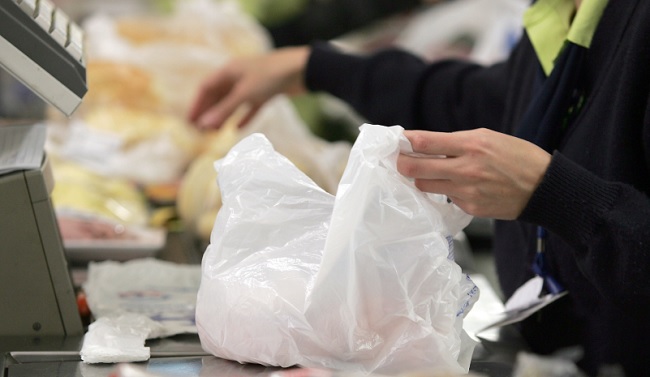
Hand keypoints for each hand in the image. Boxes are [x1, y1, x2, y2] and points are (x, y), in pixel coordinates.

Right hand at [188, 46, 310, 128]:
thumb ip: (224, 110)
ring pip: (233, 102)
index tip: (190, 122)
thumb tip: (204, 125)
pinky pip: (250, 106)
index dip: (197, 105)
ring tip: (215, 132)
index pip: (206, 87)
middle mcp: (238, 75)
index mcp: (229, 70)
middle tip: (200, 131)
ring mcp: (253, 84)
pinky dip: (244, 117)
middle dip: (209, 113)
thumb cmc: (271, 76)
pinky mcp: (266, 92)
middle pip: (218, 95)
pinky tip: (238, 129)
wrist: (302, 69)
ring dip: (224, 116)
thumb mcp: (245, 94)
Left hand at [396, 128, 551, 219]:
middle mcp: (466, 168)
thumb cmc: (519, 158)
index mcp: (472, 144)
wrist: (544, 187)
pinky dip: (446, 191)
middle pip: (415, 168)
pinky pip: (446, 198)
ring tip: (427, 172)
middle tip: (399, 160)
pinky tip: (458, 186)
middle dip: (402, 163)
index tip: (399, 141)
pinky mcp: (470, 207)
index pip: (425, 142)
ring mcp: (466, 191)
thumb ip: (456, 142)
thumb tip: (427, 145)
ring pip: (425, 185)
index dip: (406, 141)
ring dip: (422, 178)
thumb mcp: (489, 137)